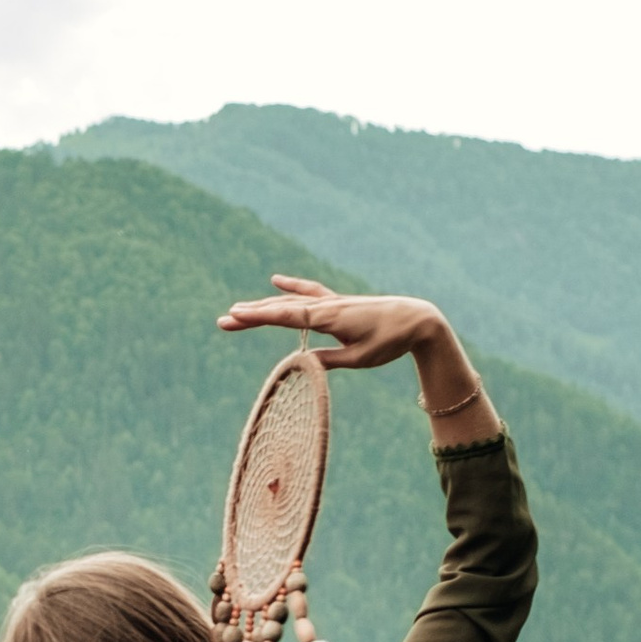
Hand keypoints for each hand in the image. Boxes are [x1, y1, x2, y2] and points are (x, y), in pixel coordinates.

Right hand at [218, 278, 494, 436]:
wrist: (417, 320)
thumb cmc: (390, 343)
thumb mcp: (360, 359)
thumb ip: (330, 359)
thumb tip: (303, 361)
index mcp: (330, 318)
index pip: (286, 316)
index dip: (258, 316)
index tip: (235, 316)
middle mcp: (327, 305)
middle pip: (281, 307)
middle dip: (252, 314)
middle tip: (223, 320)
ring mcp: (332, 302)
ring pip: (291, 300)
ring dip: (265, 304)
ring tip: (239, 309)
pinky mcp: (338, 303)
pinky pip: (309, 293)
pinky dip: (291, 286)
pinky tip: (276, 280)